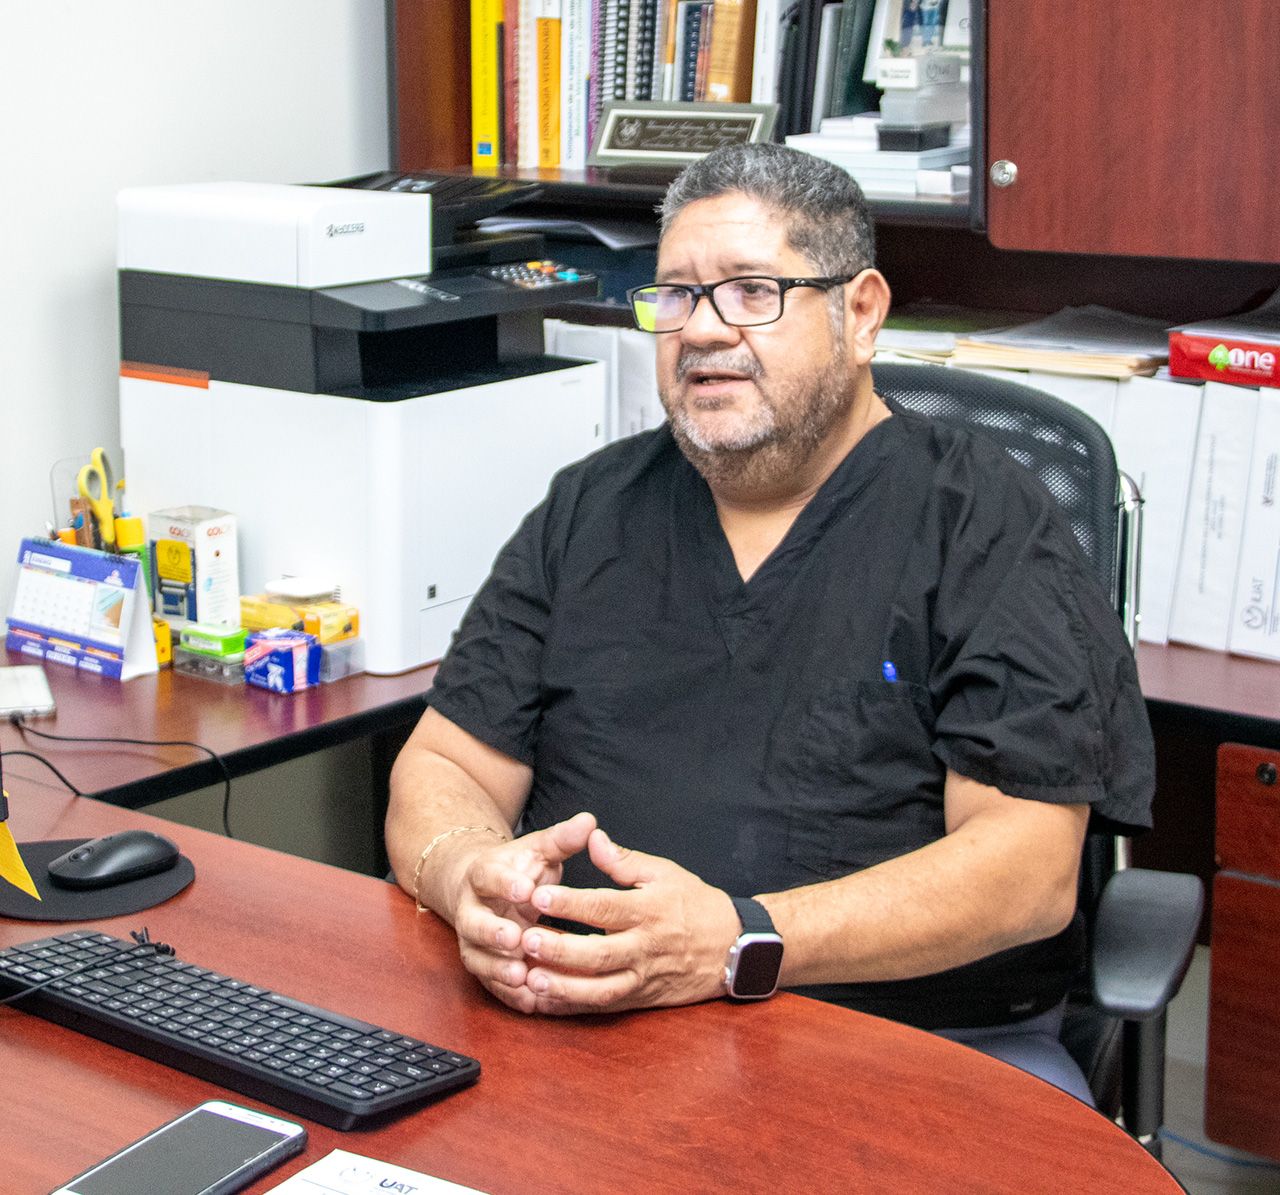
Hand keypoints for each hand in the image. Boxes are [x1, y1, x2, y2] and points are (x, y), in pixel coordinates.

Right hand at [445, 812, 597, 1013]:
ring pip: (477, 958)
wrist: (485, 890)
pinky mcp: (483, 965)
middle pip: (473, 923)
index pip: (489, 877)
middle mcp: (472, 909)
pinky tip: (530, 1003)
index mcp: (484, 875)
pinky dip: (508, 994)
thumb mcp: (539, 850)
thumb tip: (589, 822)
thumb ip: (562, 839)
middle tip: (516, 938)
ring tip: (522, 976)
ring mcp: (473, 941)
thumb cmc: (519, 869)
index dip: (505, 884)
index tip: (526, 890)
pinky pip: (490, 984)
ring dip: (497, 969)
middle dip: (492, 932)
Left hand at [518, 828, 740, 1014]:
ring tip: (530, 978)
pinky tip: (544, 1001)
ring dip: (563, 986)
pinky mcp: (640, 999)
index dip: (570, 904)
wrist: (733, 948)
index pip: (604, 908)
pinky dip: (573, 1006)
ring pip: (600, 989)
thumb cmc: (695, 905)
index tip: (539, 895)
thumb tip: (592, 838)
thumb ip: (624, 861)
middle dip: (560, 949)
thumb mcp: (665, 873)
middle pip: (598, 954)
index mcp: (648, 911)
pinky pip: (604, 1006)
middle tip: (526, 939)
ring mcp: (642, 978)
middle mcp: (645, 948)